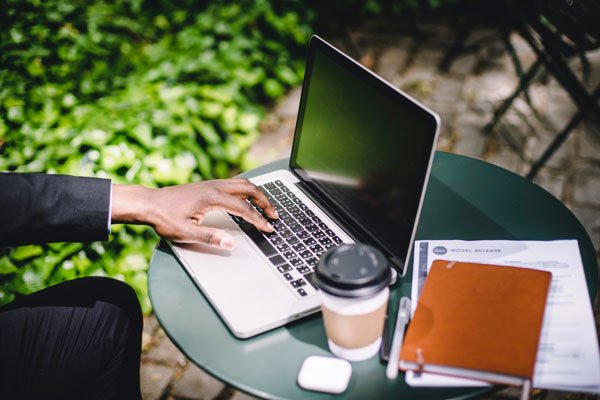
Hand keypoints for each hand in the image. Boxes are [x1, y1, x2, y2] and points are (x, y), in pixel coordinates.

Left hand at [111, 179, 277, 248]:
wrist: (149, 203)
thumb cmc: (164, 218)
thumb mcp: (186, 233)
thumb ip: (210, 238)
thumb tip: (231, 244)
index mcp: (212, 197)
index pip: (244, 208)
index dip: (259, 219)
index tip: (269, 228)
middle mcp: (215, 186)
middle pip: (250, 189)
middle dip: (265, 202)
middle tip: (274, 216)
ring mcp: (212, 183)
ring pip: (243, 184)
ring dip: (258, 194)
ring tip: (266, 208)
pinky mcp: (208, 185)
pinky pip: (235, 184)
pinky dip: (248, 191)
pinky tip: (248, 200)